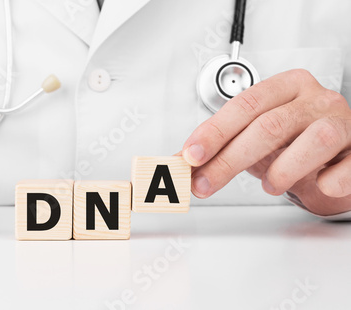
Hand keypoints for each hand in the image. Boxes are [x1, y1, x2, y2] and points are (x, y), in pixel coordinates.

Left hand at [182, 69, 350, 215]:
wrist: (340, 154)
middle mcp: (315, 99)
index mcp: (286, 87)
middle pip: (269, 125)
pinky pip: (348, 166)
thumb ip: (222, 145)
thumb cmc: (294, 142)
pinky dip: (329, 180)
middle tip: (206, 183)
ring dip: (283, 170)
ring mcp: (343, 121)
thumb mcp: (254, 138)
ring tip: (270, 186)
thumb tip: (181, 160)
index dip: (215, 131)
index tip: (190, 154)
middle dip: (230, 159)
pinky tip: (318, 185)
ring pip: (314, 139)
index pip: (245, 105)